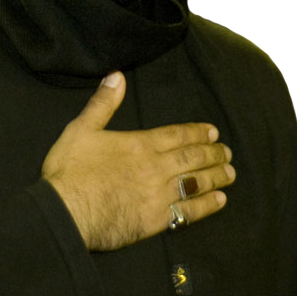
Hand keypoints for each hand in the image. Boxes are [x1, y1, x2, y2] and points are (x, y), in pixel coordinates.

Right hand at [42, 71, 235, 250]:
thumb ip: (103, 103)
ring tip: (230, 173)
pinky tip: (219, 201)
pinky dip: (206, 206)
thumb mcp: (81, 128)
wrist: (66, 212)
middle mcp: (155, 167)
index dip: (196, 132)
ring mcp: (158, 195)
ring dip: (215, 176)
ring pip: (196, 182)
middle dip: (212, 153)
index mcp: (139, 144)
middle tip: (227, 151)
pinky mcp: (156, 221)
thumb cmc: (70, 169)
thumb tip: (117, 76)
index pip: (176, 135)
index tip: (213, 131)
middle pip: (191, 157)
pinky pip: (189, 212)